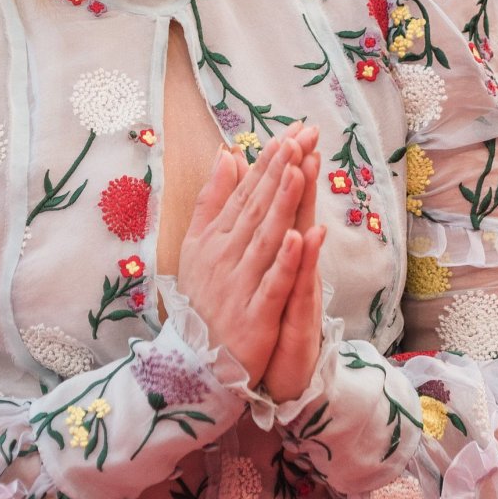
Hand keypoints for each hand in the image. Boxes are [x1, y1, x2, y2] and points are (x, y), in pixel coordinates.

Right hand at [174, 127, 318, 386]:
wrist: (195, 363)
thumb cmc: (204, 301)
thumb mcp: (199, 246)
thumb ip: (214, 201)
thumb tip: (228, 156)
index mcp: (215, 239)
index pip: (245, 194)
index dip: (268, 164)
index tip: (289, 135)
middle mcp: (226, 256)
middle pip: (257, 208)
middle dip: (281, 171)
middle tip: (302, 137)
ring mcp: (240, 285)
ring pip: (266, 238)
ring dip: (282, 204)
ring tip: (299, 170)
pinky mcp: (255, 315)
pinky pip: (273, 284)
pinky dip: (287, 262)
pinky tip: (302, 238)